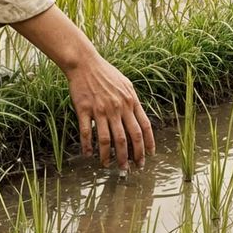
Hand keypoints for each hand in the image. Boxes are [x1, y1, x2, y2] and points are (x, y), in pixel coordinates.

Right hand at [11, 3, 155, 166]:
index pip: (144, 127)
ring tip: (109, 166)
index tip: (148, 156)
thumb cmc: (106, 74)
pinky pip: (87, 132)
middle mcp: (118, 107)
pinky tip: (88, 155)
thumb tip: (139, 120)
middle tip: (129, 169)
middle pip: (128, 138)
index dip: (147, 144)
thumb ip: (133, 102)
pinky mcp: (84, 109)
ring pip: (108, 140)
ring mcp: (101, 109)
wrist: (85, 63)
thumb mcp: (126, 85)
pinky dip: (88, 146)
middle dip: (130, 156)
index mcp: (130, 101)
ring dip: (109, 156)